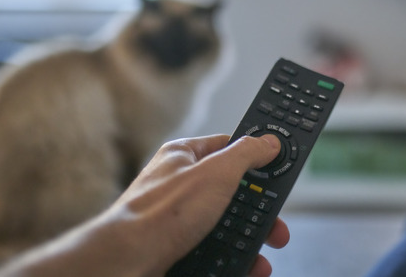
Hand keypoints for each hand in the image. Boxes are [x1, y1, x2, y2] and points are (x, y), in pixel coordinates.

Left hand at [116, 134, 289, 275]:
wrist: (127, 262)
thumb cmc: (162, 213)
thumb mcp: (217, 172)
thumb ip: (246, 153)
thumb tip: (268, 142)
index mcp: (184, 157)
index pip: (228, 148)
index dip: (255, 159)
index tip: (278, 171)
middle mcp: (180, 186)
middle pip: (231, 193)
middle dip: (258, 213)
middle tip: (276, 227)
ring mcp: (177, 219)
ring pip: (224, 227)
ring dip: (249, 242)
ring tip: (263, 256)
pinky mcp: (176, 247)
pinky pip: (212, 251)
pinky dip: (232, 261)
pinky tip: (246, 267)